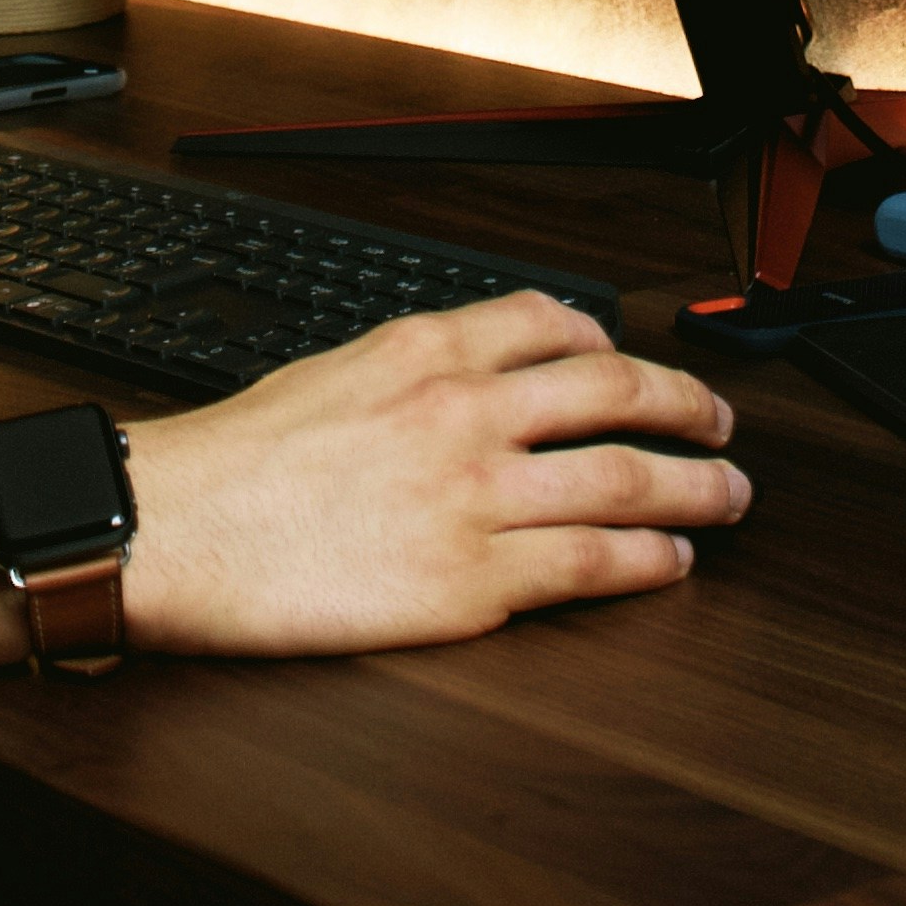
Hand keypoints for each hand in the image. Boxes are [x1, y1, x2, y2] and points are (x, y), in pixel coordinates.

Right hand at [116, 293, 748, 656]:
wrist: (176, 534)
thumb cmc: (230, 464)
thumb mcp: (325, 374)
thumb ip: (406, 372)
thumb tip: (461, 378)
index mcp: (425, 350)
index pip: (551, 322)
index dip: (609, 338)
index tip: (632, 358)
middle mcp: (465, 411)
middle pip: (615, 391)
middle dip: (686, 405)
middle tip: (720, 422)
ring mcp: (476, 496)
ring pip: (628, 479)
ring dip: (697, 487)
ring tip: (729, 497)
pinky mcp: (472, 583)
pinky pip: (591, 564)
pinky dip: (649, 561)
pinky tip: (671, 563)